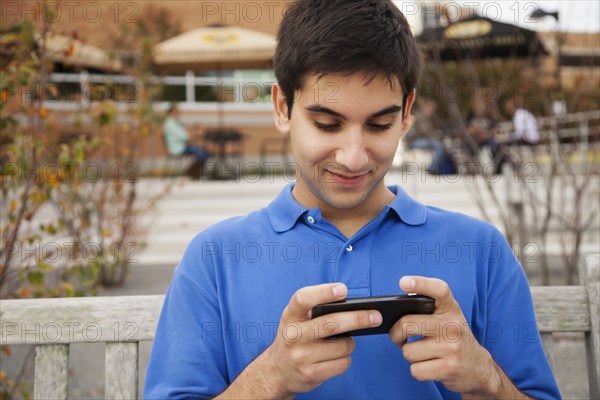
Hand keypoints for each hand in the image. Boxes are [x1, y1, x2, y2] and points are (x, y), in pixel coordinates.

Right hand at [263, 283, 382, 395]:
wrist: (278, 370)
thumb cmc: (296, 337)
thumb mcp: (297, 319)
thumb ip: (316, 310)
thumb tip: (354, 308)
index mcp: (290, 315)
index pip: (303, 299)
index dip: (323, 292)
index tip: (343, 290)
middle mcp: (292, 335)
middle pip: (331, 324)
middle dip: (358, 319)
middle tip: (376, 316)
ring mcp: (301, 356)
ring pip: (342, 346)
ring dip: (350, 343)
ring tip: (342, 342)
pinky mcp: (311, 374)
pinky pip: (342, 364)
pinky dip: (345, 359)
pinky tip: (336, 357)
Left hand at [389, 276, 499, 395]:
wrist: (478, 367)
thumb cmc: (452, 337)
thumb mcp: (447, 316)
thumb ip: (426, 308)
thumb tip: (392, 312)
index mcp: (450, 307)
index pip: (438, 289)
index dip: (420, 283)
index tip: (403, 282)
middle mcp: (453, 324)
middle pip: (406, 324)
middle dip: (396, 334)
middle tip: (399, 337)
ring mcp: (452, 347)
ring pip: (408, 351)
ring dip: (410, 355)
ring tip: (423, 353)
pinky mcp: (449, 368)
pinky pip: (415, 370)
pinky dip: (417, 370)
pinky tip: (429, 365)